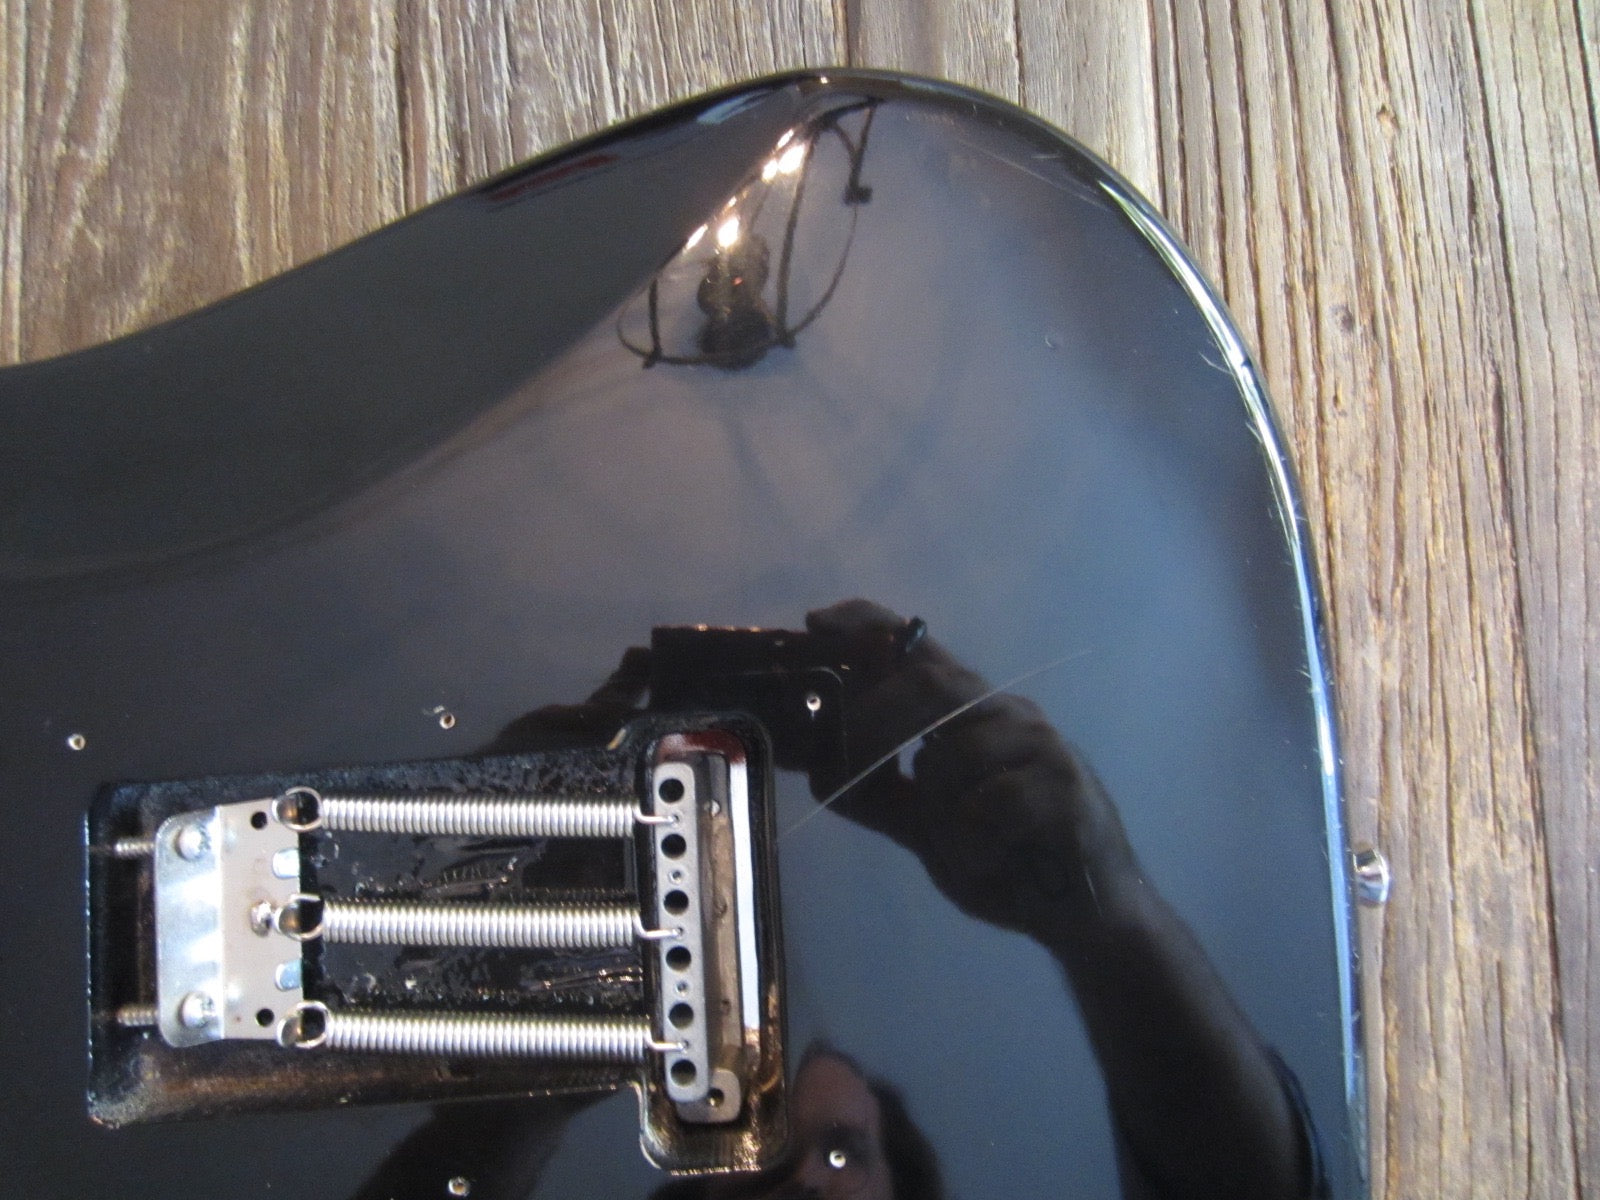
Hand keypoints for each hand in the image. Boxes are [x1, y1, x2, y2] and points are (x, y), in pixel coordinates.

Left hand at [805, 600, 1134, 938]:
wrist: (1087, 914)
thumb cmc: (1007, 859)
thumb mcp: (927, 829)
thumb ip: (880, 796)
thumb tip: (819, 769)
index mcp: (970, 714)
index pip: (918, 648)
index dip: (867, 626)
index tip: (816, 622)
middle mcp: (1005, 714)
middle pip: (929, 686)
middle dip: (872, 725)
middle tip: (837, 769)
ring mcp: (1041, 745)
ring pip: (953, 755)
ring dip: (936, 816)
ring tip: (963, 852)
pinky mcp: (1067, 786)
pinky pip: (990, 804)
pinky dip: (972, 844)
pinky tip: (992, 862)